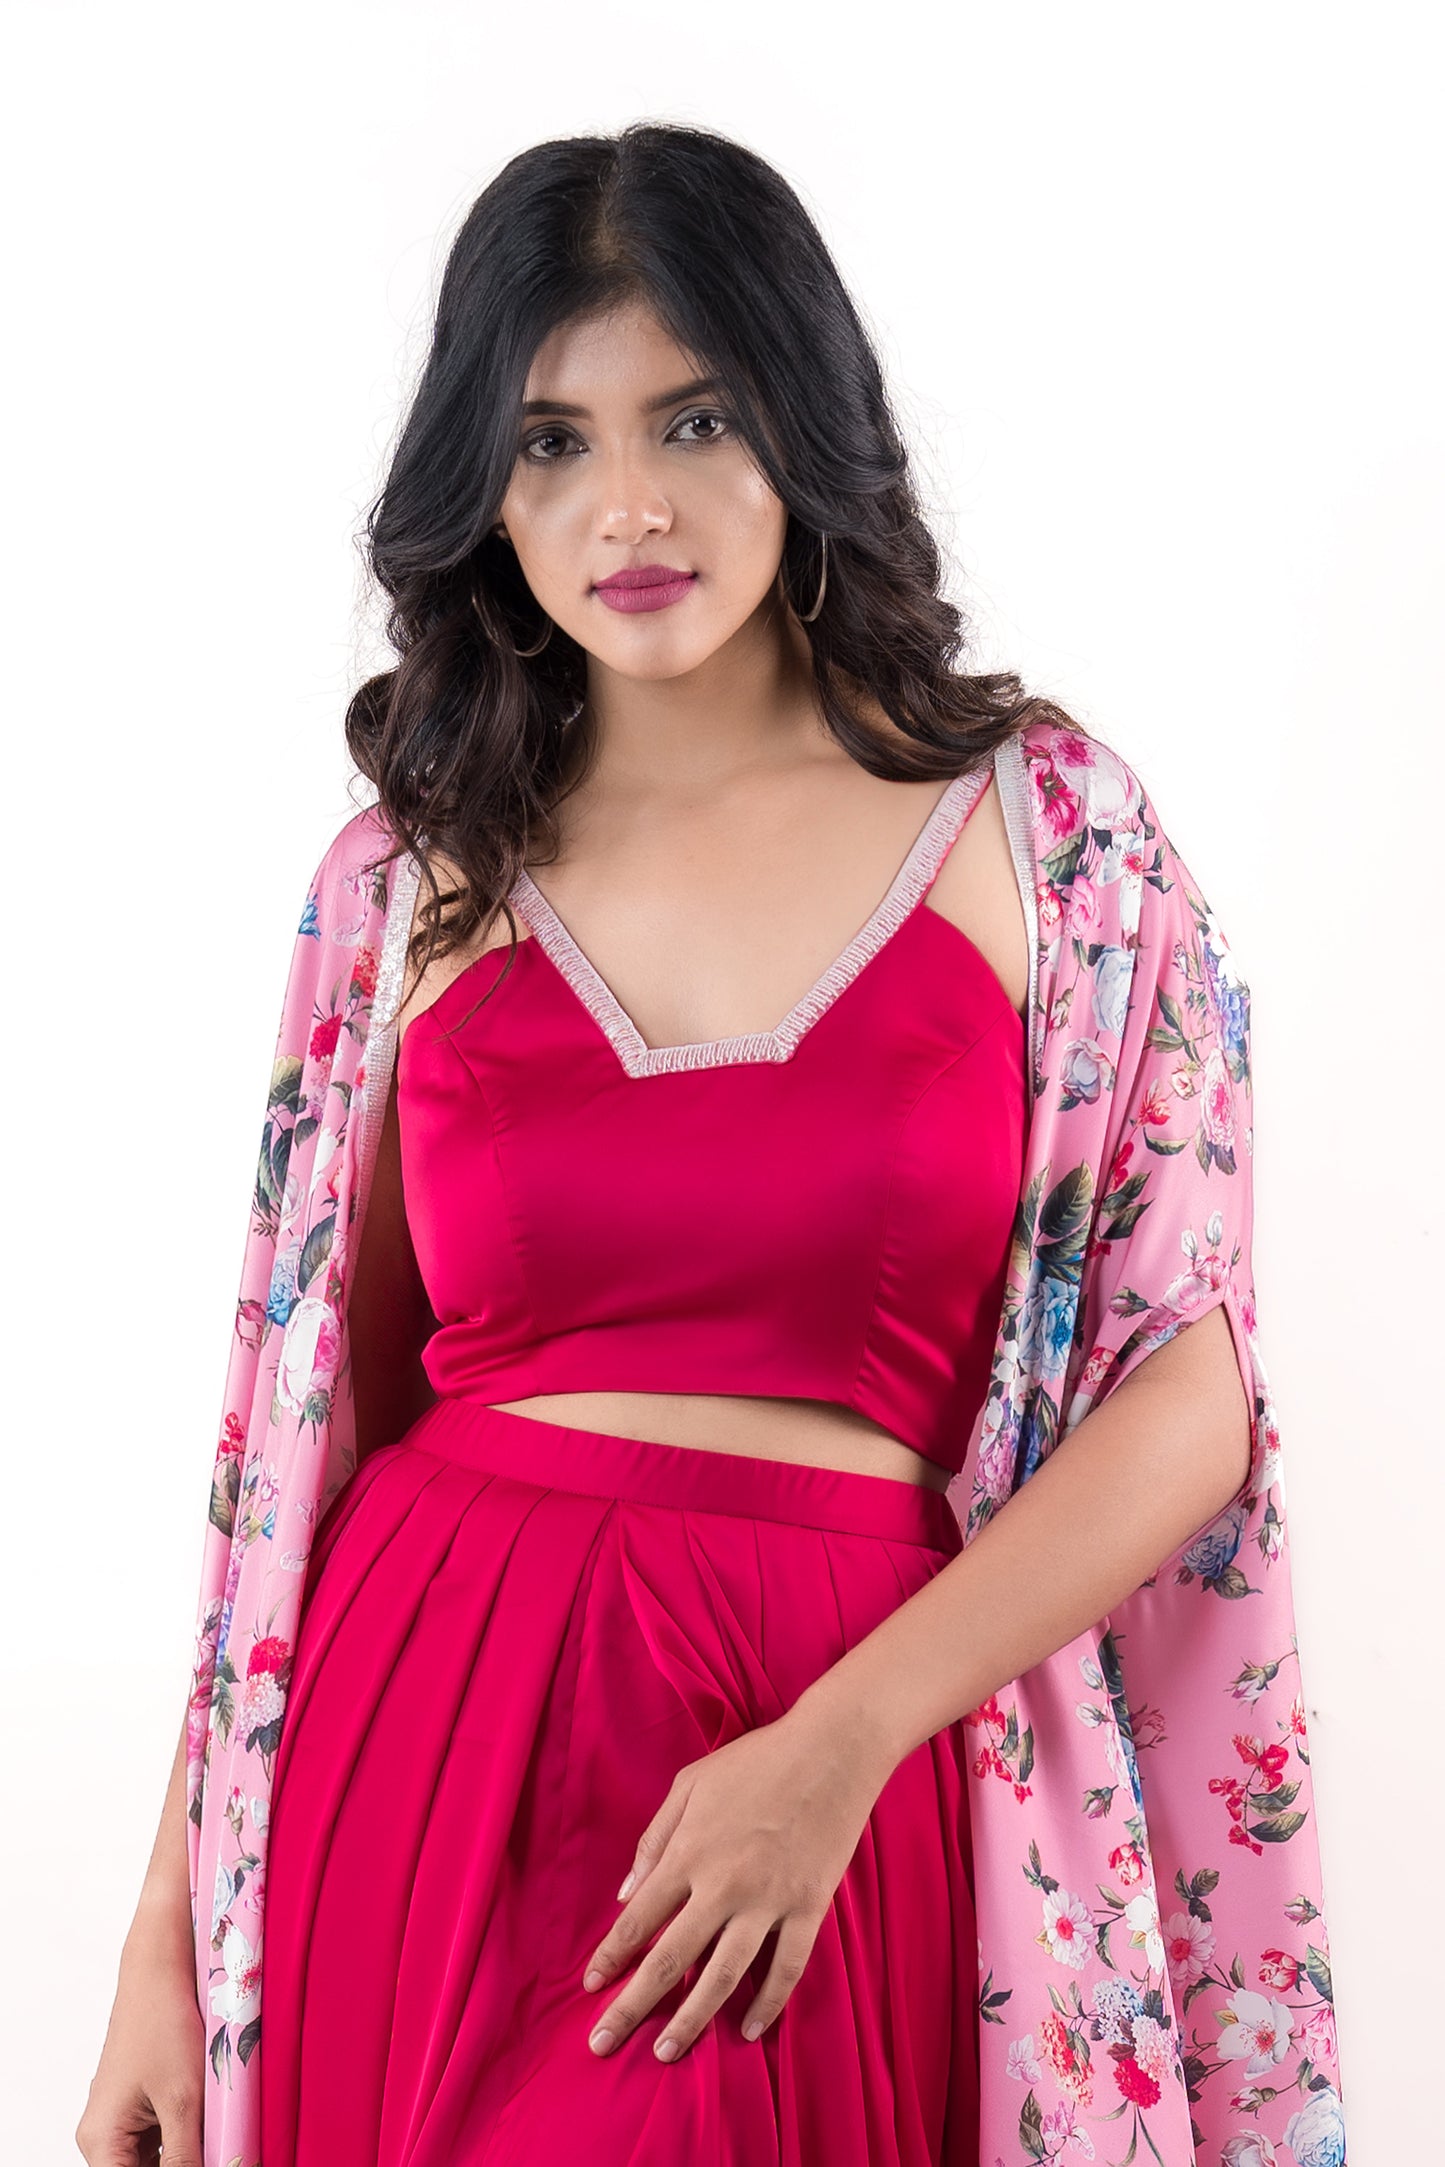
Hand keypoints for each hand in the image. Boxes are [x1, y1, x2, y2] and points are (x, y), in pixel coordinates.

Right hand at [75, 1925, 205, 2165]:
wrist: (158, 1972)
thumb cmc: (162, 2024)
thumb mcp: (183, 2101)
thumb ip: (187, 2157)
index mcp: (102, 2142)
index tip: (206, 2163)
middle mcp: (102, 2137)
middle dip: (183, 2166)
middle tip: (215, 2149)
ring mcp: (118, 2122)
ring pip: (152, 2162)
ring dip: (184, 2156)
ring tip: (211, 2135)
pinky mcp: (135, 2108)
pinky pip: (157, 2142)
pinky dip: (182, 2142)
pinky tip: (208, 2129)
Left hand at [580, 1700, 893, 2063]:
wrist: (831, 1748)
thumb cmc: (755, 1760)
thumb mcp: (691, 1784)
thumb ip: (654, 1839)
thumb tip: (626, 1895)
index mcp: (689, 1851)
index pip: (638, 1919)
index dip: (610, 1957)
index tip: (590, 1987)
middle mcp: (723, 1884)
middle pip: (670, 1960)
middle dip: (632, 2006)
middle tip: (603, 2044)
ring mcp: (769, 1900)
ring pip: (723, 1977)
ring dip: (691, 2019)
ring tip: (665, 2054)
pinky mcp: (809, 1907)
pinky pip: (787, 1967)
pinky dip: (768, 2003)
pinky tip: (750, 2029)